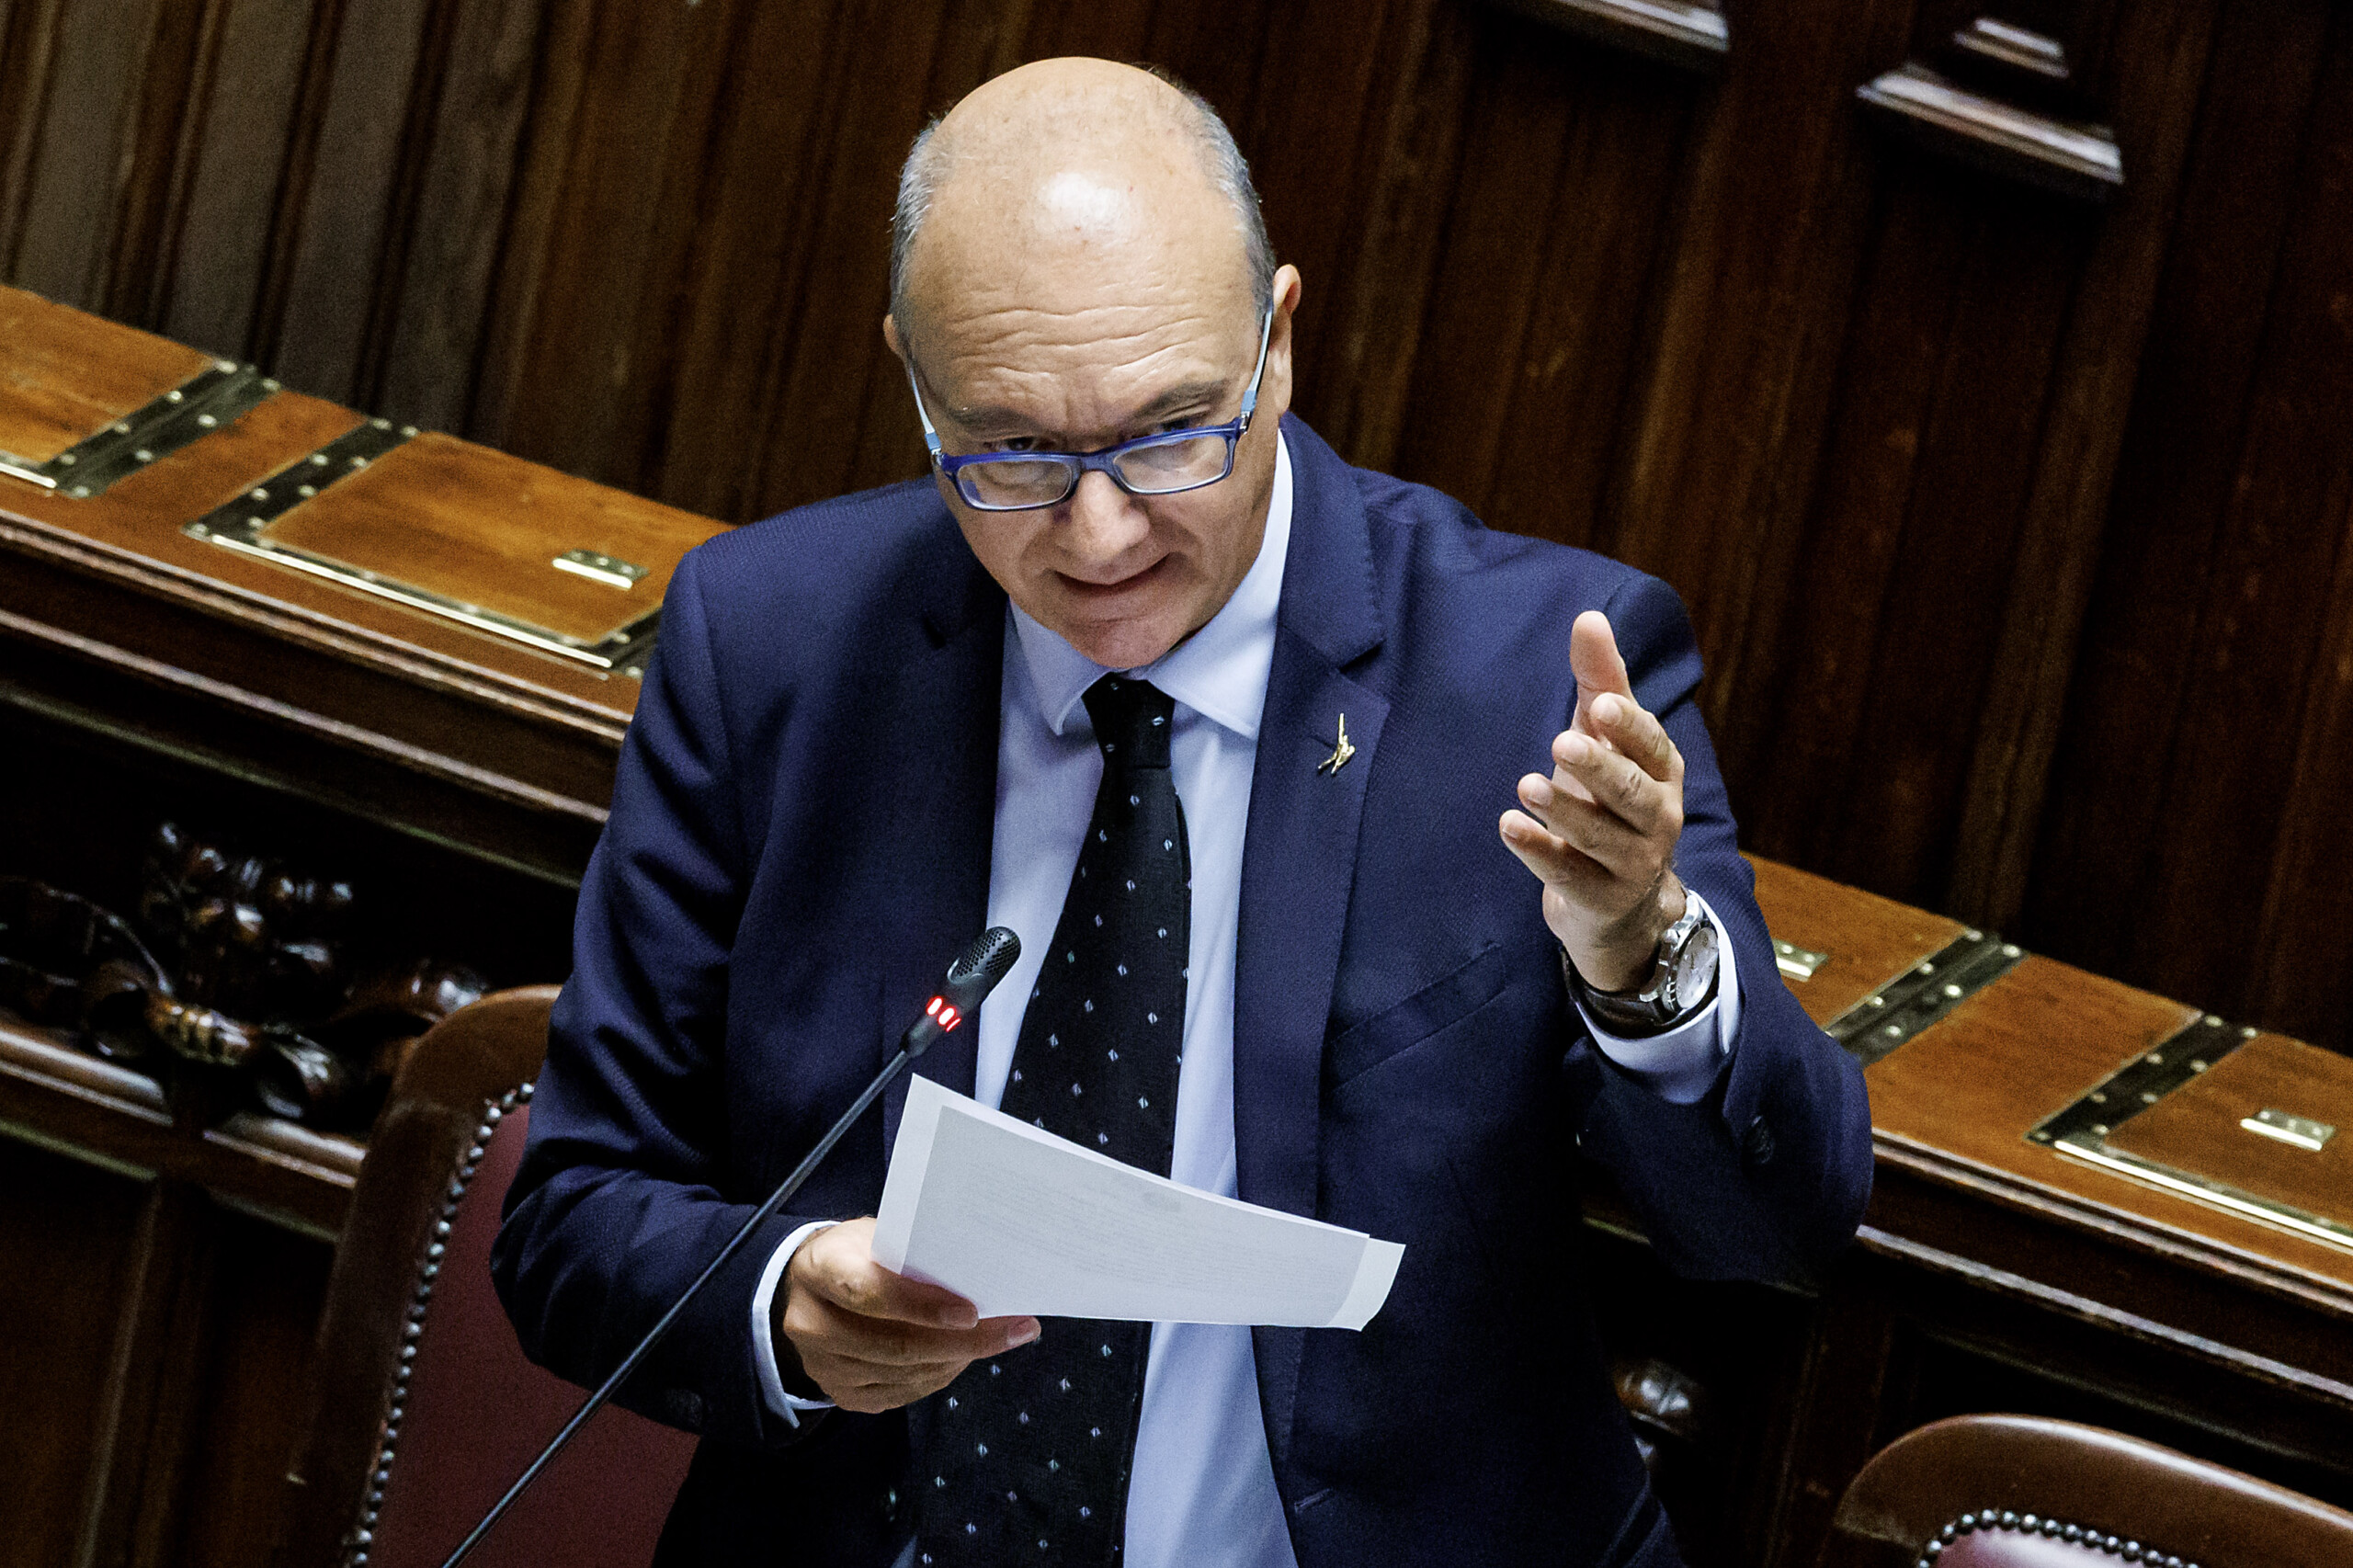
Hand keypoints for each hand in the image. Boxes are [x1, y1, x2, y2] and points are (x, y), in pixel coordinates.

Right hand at [775, 1217, 1040, 1413]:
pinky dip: (941, 1375)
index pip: (869, 1292)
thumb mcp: (877, 1235)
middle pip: (894, 1344)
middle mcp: (811, 1323)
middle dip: (963, 1341)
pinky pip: (902, 1393)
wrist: (809, 1287)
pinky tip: (965, 1356)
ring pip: (904, 1373)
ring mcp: (823, 1366)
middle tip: (1015, 1330)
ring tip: (1001, 1338)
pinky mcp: (841, 1394)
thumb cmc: (857, 1253)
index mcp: (819, 1269)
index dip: (921, 1306)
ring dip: (959, 1359)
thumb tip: (980, 1277)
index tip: (972, 1312)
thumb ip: (914, 1255)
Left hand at [1499, 610, 1686, 991]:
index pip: (1651, 747)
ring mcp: (1634, 864)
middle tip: (1561, 744)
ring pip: (1603, 837)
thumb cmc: (1610, 798)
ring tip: (1527, 785)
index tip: (1599, 706)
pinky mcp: (1602, 900)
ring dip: (1566, 811)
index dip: (1628, 727)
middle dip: (1600, 768)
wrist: (1619, 901)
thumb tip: (1589, 617)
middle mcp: (1658, 818)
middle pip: (1633, 793)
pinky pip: (1571, 876)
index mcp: (1662, 772)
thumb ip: (1599, 681)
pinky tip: (1508, 827)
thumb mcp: (1603, 738)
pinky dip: (1540, 852)